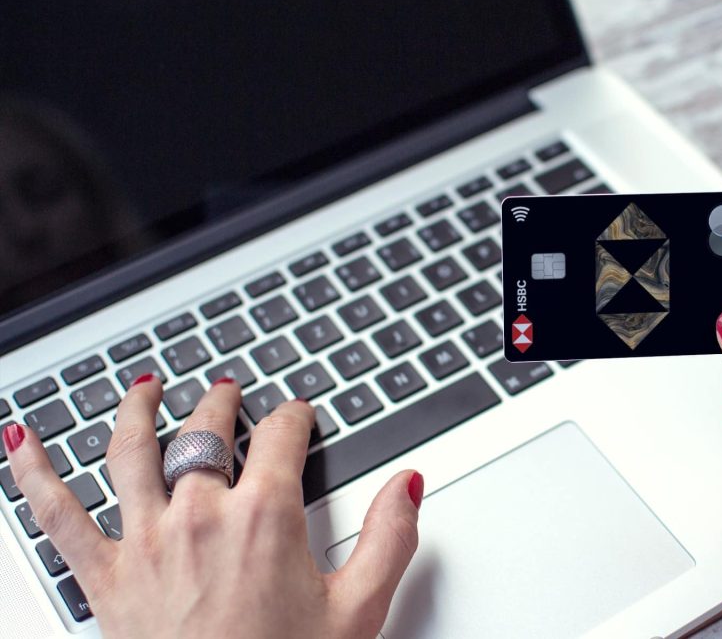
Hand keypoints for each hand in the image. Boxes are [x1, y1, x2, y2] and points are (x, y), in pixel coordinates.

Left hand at [3, 377, 422, 637]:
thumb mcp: (358, 611)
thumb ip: (390, 539)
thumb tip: (406, 485)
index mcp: (265, 517)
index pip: (282, 435)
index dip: (296, 414)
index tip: (299, 414)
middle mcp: (200, 515)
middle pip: (207, 428)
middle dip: (223, 400)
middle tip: (230, 390)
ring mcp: (146, 541)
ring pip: (131, 450)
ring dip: (138, 409)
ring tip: (145, 387)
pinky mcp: (104, 577)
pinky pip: (57, 514)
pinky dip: (33, 472)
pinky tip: (20, 442)